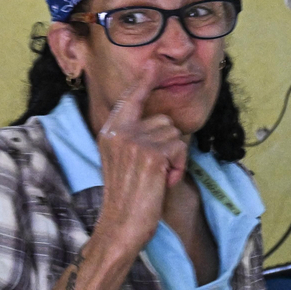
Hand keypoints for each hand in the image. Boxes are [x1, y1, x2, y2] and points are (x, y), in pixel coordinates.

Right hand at [91, 74, 186, 262]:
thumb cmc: (127, 197)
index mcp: (111, 131)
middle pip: (164, 121)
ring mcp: (134, 141)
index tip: (154, 64)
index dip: (144, 80)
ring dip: (174, 158)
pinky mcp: (151, 154)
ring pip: (175, 135)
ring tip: (156, 178)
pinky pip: (180, 149)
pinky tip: (163, 182)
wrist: (120, 225)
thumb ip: (134, 138)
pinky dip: (178, 167)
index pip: (131, 99)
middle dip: (169, 145)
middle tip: (153, 171)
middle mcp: (120, 131)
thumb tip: (162, 123)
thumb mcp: (123, 160)